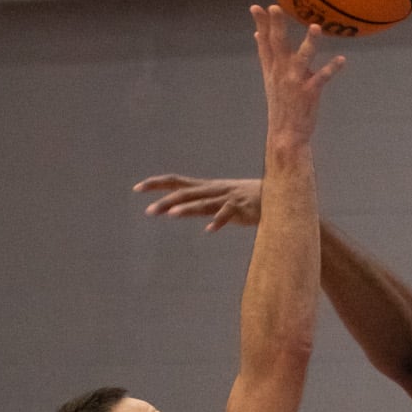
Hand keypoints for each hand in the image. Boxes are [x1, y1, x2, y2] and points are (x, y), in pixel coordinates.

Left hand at [135, 174, 262, 232]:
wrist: (274, 194)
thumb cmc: (243, 201)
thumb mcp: (216, 202)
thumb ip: (197, 205)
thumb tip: (177, 210)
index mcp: (205, 187)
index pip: (175, 182)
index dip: (156, 184)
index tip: (137, 188)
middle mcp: (212, 190)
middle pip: (185, 194)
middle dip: (166, 201)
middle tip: (148, 211)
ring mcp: (226, 198)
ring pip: (203, 203)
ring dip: (187, 209)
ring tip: (171, 215)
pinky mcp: (241, 208)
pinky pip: (227, 215)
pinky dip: (218, 221)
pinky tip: (209, 229)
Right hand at [252, 6, 344, 148]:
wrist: (285, 135)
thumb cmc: (281, 104)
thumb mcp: (270, 78)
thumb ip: (266, 54)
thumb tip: (257, 35)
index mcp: (272, 68)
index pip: (264, 43)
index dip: (260, 24)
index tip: (256, 7)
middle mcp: (281, 72)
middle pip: (278, 45)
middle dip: (277, 26)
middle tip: (276, 8)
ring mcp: (295, 82)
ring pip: (302, 58)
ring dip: (309, 43)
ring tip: (315, 27)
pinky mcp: (309, 93)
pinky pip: (322, 77)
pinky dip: (332, 68)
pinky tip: (341, 59)